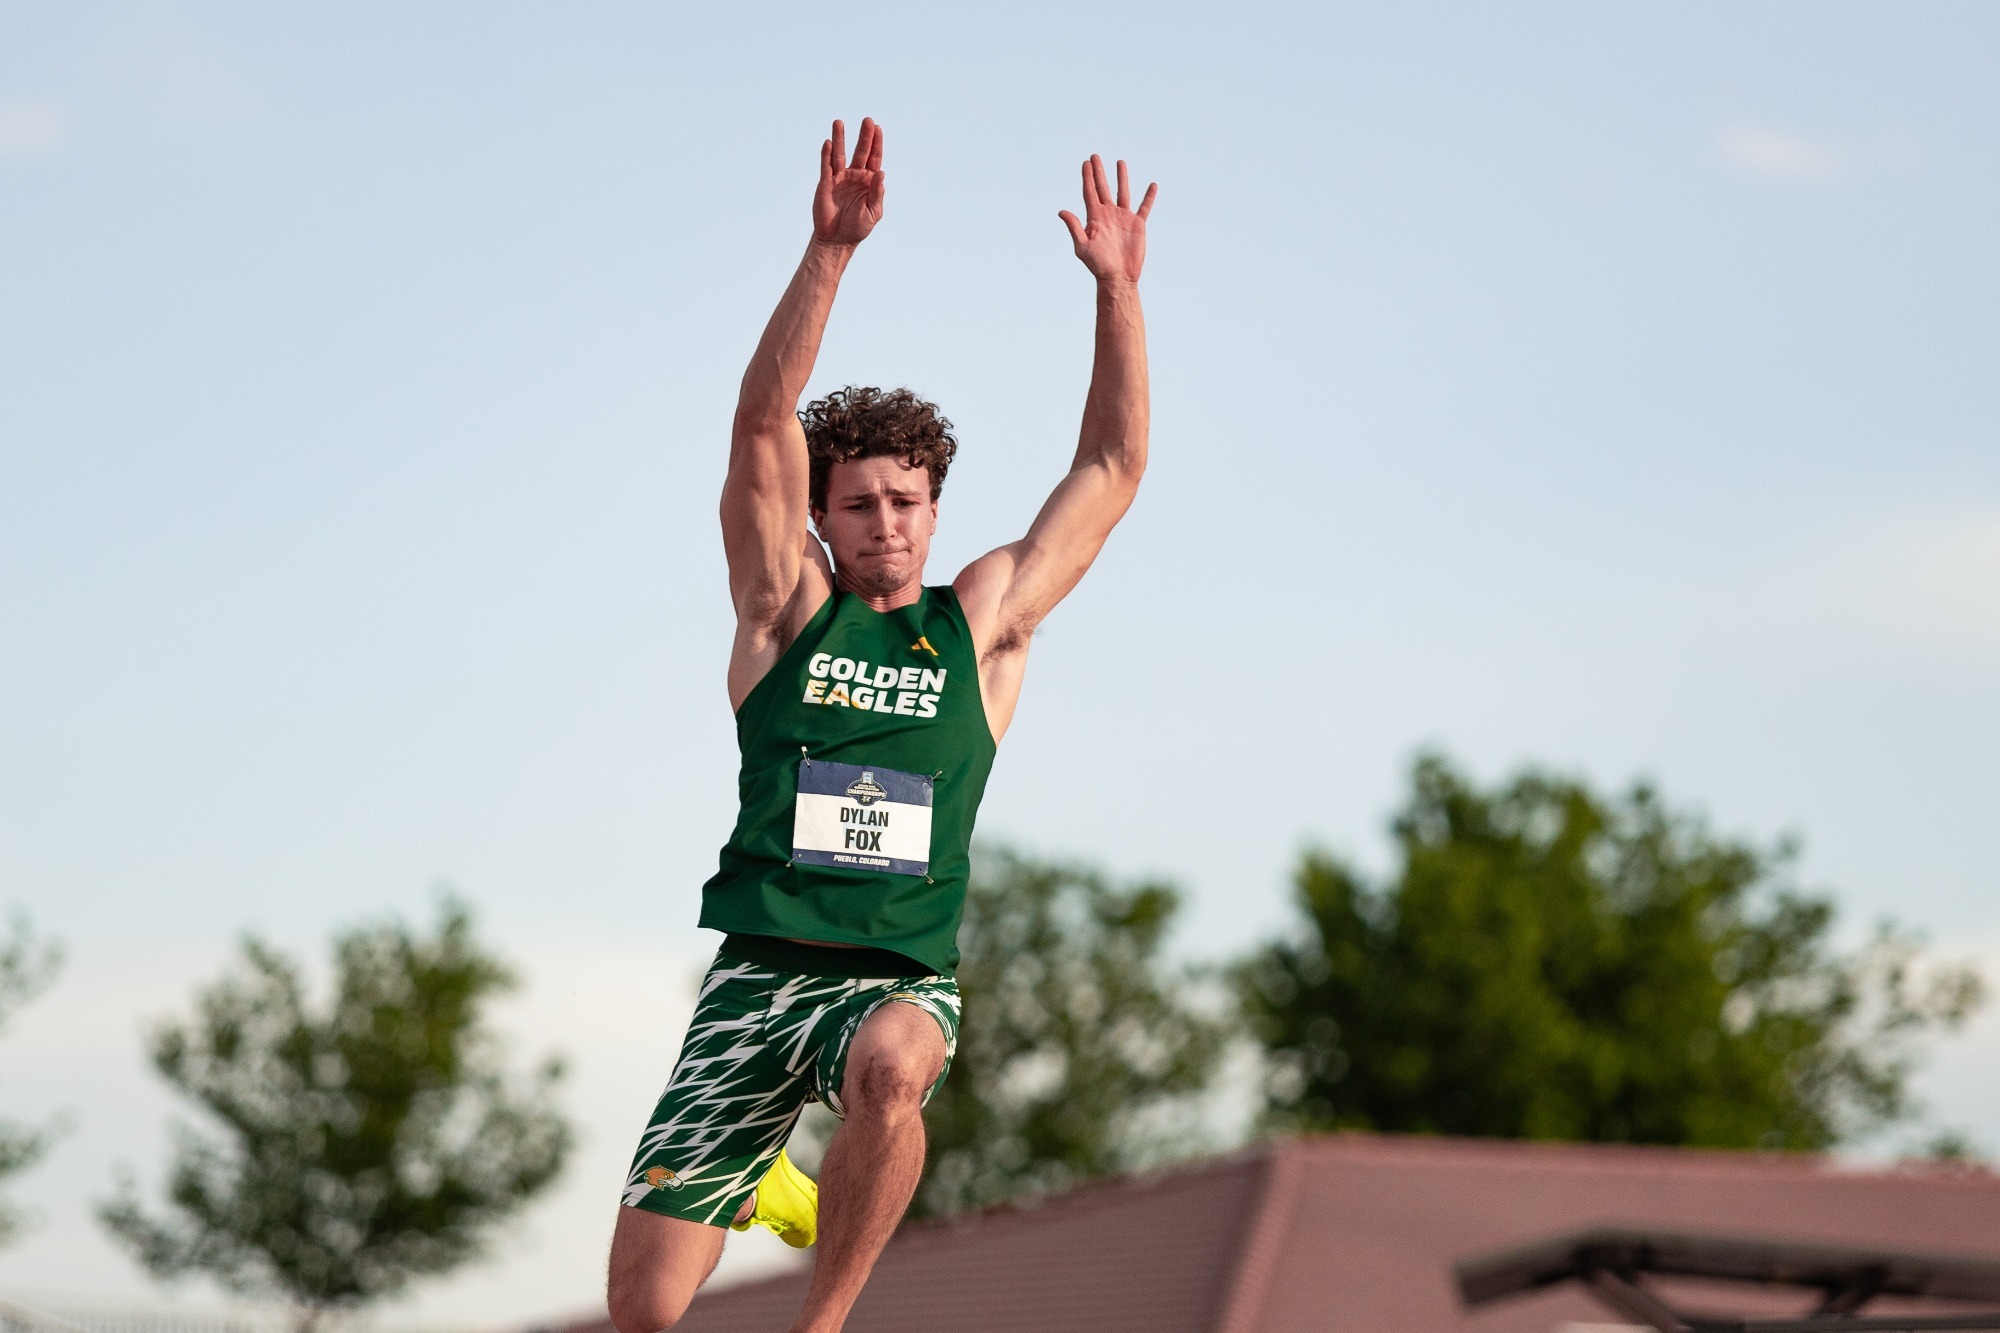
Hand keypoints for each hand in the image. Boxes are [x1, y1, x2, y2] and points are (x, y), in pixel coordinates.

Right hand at [813, 118, 884, 246]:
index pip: (874, 158)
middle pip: (860, 151)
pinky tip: (828, 142)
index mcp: (869, 181)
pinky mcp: (825, 183)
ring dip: (840, 138)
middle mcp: (854, 176)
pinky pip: (826, 166)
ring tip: (839, 122)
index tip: (878, 128)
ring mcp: (839, 178)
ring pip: (839, 154)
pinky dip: (826, 154)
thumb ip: (877, 193)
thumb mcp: (873, 212)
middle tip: (867, 120)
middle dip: (864, 136)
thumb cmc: (858, 227)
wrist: (837, 239)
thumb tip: (881, 173)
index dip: (876, 143)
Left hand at [1059, 155, 1155, 283]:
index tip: (1086, 163)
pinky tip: (1152, 185)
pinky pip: (1144, 207)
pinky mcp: (1137, 225)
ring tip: (1120, 162)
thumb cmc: (1098, 265)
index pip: (1089, 192)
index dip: (1087, 177)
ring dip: (1121, 178)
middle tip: (1095, 156)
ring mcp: (1123, 218)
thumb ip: (1074, 227)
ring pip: (1122, 192)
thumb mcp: (1082, 246)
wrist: (1118, 277)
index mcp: (1095, 217)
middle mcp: (1108, 214)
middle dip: (1099, 172)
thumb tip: (1062, 211)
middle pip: (1103, 188)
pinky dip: (1148, 197)